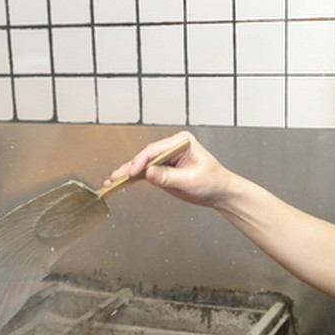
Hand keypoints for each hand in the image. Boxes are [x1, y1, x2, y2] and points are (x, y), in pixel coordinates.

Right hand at [105, 132, 236, 207]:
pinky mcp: (163, 170)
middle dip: (131, 166)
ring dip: (128, 172)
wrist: (220, 192)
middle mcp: (171, 148)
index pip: (156, 149)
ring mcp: (166, 159)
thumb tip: (149, 173)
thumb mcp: (191, 180)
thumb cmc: (213, 181)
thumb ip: (168, 177)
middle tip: (117, 175)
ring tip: (113, 179)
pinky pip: (145, 172)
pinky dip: (134, 178)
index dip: (142, 160)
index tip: (133, 171)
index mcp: (181, 142)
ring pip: (143, 164)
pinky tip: (122, 181)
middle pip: (146, 156)